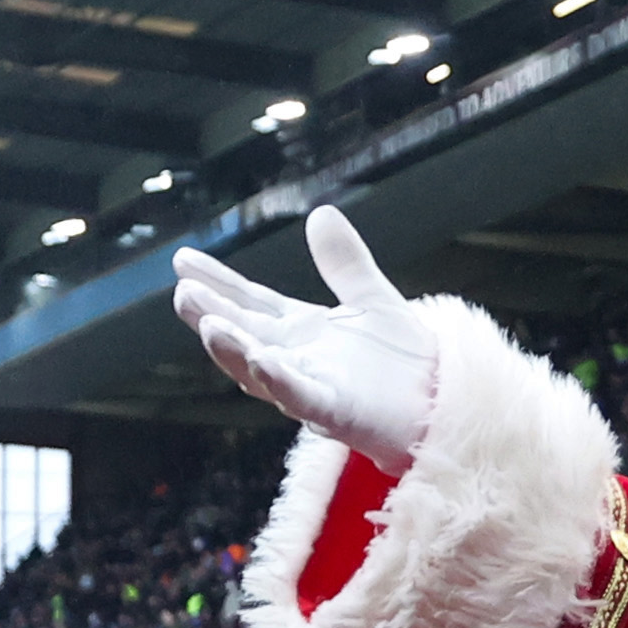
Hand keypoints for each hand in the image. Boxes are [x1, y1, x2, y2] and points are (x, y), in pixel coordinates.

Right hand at [171, 208, 440, 471]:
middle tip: (183, 292)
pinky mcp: (338, 414)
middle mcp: (298, 360)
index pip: (250, 303)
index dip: (217, 283)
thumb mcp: (372, 300)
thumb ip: (344, 263)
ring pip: (261, 371)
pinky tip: (260, 360)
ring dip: (233, 350)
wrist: (445, 405)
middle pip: (245, 335)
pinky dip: (280, 382)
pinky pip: (302, 398)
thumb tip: (321, 213)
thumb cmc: (407, 362)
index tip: (182, 261)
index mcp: (302, 332)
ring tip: (208, 325)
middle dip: (212, 315)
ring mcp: (313, 389)